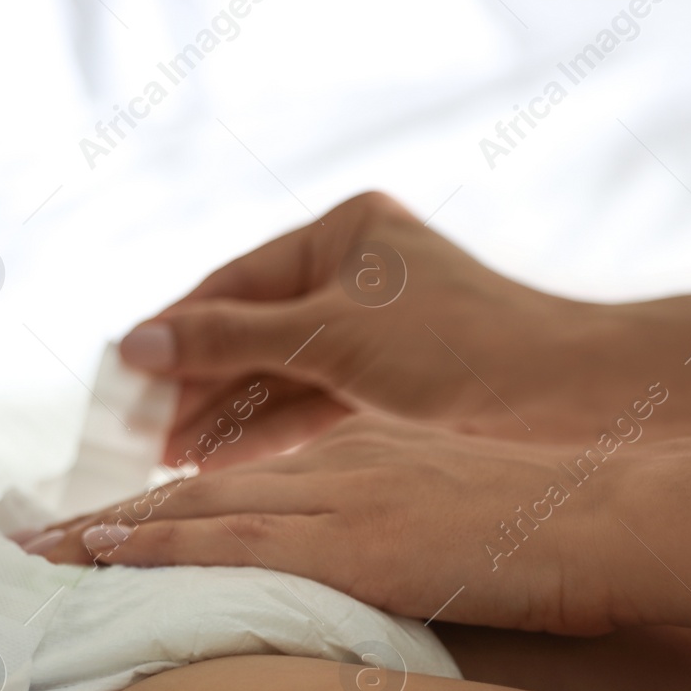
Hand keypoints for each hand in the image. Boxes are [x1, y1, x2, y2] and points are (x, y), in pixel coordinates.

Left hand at [30, 413, 624, 635]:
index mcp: (354, 459)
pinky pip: (234, 543)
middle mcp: (329, 466)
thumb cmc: (556, 531)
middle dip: (97, 525)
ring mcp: (338, 497)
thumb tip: (361, 584)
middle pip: (188, 497)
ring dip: (100, 536)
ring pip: (190, 515)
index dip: (150, 517)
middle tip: (19, 548)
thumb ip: (393, 542)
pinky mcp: (354, 539)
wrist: (620, 515)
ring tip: (27, 559)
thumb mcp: (457, 522)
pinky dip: (161, 547)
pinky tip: (105, 555)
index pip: (228, 492)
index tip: (88, 537)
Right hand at [119, 192, 597, 468]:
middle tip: (138, 429)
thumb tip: (137, 345)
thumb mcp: (330, 337)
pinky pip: (309, 402)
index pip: (235, 283)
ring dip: (225, 412)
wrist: (568, 400)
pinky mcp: (387, 384)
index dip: (175, 330)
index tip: (122, 374)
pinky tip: (218, 458)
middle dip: (197, 382)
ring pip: (278, 373)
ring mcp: (371, 332)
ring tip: (168, 456)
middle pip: (251, 330)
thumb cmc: (458, 347)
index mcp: (345, 232)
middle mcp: (355, 274)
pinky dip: (266, 429)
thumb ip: (230, 340)